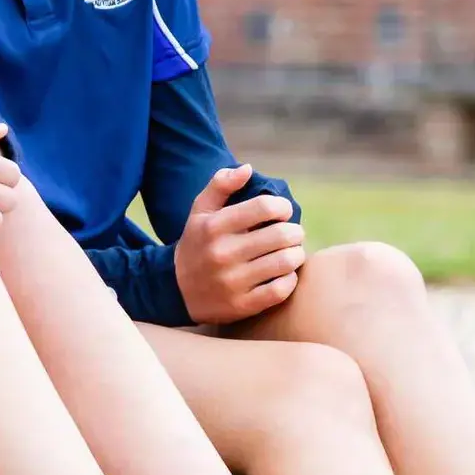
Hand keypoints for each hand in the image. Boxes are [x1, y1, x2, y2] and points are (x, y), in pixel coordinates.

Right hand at [174, 165, 304, 324]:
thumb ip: (221, 185)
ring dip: (297, 254)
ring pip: (285, 262)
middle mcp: (223, 253)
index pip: (263, 207)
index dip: (282, 207)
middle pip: (281, 235)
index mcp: (214, 226)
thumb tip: (248, 168)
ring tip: (292, 252)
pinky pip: (281, 290)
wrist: (177, 290)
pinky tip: (285, 273)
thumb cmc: (197, 243)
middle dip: (295, 231)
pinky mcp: (242, 305)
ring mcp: (233, 281)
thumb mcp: (200, 211)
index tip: (282, 212)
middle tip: (293, 233)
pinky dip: (290, 279)